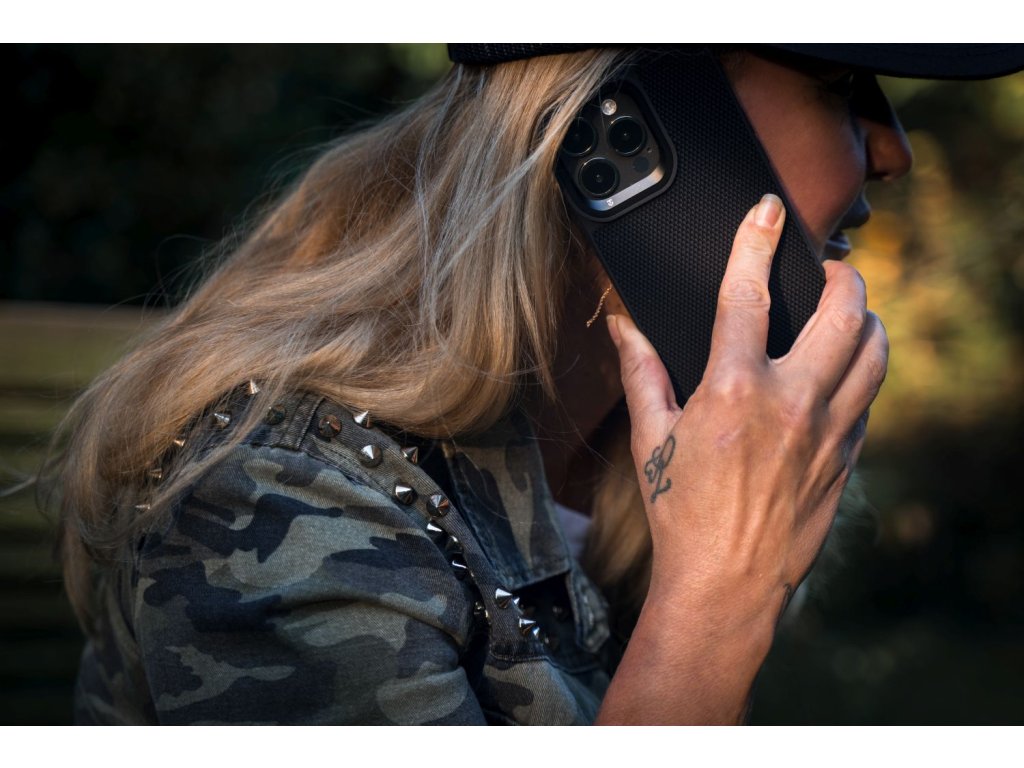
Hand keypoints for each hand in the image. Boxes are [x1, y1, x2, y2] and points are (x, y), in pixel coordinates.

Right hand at [608, 193, 885, 618]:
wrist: (726, 583)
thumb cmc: (680, 512)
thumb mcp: (651, 439)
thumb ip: (641, 372)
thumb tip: (622, 326)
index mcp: (733, 392)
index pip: (747, 297)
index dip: (755, 243)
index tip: (766, 211)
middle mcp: (791, 404)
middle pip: (844, 312)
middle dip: (842, 275)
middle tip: (828, 268)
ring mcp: (828, 432)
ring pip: (875, 351)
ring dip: (866, 319)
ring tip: (848, 312)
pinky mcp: (846, 459)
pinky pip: (868, 398)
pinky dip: (860, 373)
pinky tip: (839, 376)